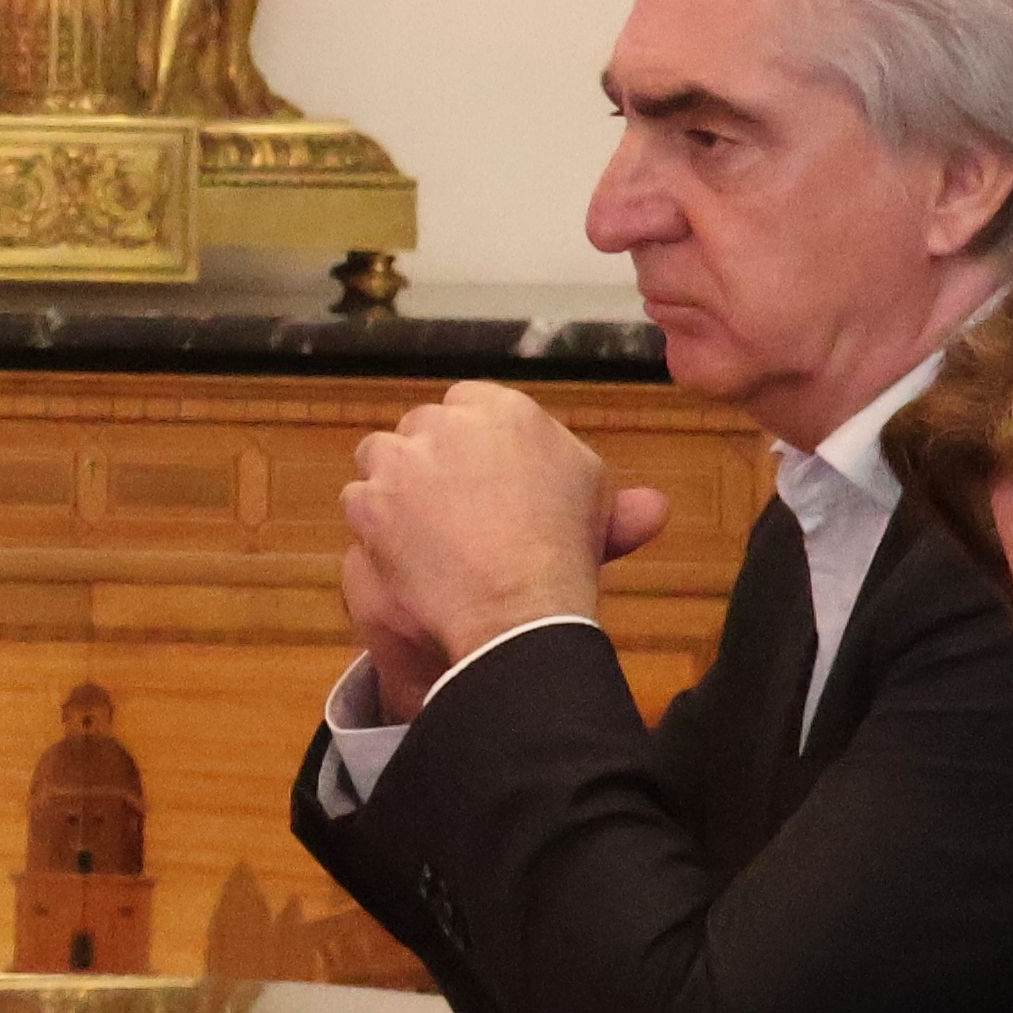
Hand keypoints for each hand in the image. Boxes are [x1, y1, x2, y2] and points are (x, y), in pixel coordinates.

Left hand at [341, 385, 661, 699]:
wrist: (519, 607)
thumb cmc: (565, 553)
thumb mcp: (600, 506)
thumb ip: (612, 492)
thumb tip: (653, 505)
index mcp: (504, 408)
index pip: (470, 406)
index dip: (471, 445)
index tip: (477, 478)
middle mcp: (447, 421)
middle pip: (422, 429)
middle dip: (431, 462)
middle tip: (452, 509)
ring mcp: (402, 458)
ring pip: (382, 457)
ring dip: (396, 486)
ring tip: (425, 530)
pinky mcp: (370, 497)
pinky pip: (360, 501)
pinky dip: (375, 524)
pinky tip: (404, 551)